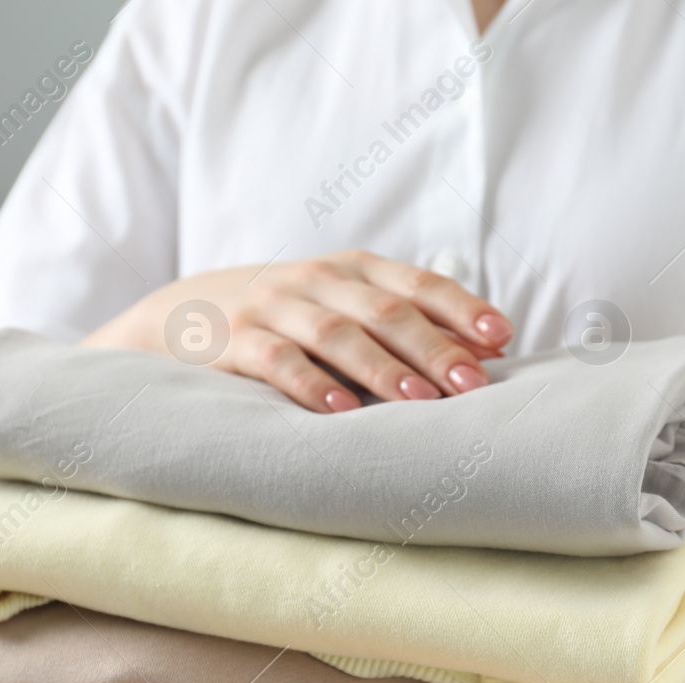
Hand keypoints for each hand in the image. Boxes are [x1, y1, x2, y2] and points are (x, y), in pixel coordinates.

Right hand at [81, 249, 513, 412]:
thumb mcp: (346, 308)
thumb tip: (490, 353)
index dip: (462, 309)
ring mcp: (275, 308)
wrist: (183, 312)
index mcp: (355, 270)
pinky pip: (278, 362)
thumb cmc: (289, 319)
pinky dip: (310, 385)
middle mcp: (319, 280)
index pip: (419, 284)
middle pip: (386, 311)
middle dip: (434, 348)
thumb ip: (410, 326)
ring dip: (381, 369)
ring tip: (418, 400)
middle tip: (472, 385)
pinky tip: (339, 411)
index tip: (500, 337)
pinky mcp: (236, 342)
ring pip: (337, 334)